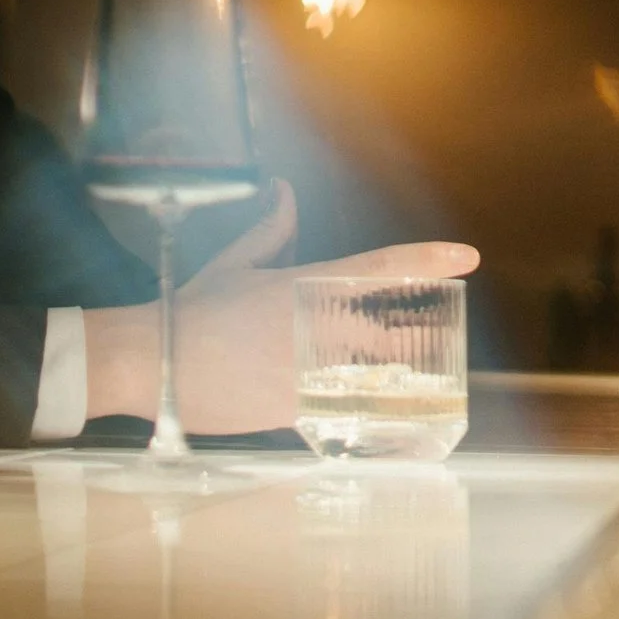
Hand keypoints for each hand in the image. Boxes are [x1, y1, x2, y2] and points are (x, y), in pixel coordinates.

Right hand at [171, 179, 478, 434]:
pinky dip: (365, 418)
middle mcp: (314, 325)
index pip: (377, 266)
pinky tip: (383, 428)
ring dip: (400, 382)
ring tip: (420, 390)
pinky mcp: (296, 410)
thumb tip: (283, 190)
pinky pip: (347, 415)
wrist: (152, 360)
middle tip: (441, 341)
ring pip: (377, 377)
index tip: (466, 256)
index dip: (425, 259)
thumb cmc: (192, 311)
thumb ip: (270, 229)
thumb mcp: (233, 263)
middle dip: (424, 337)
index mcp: (302, 284)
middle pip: (393, 331)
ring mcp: (308, 371)